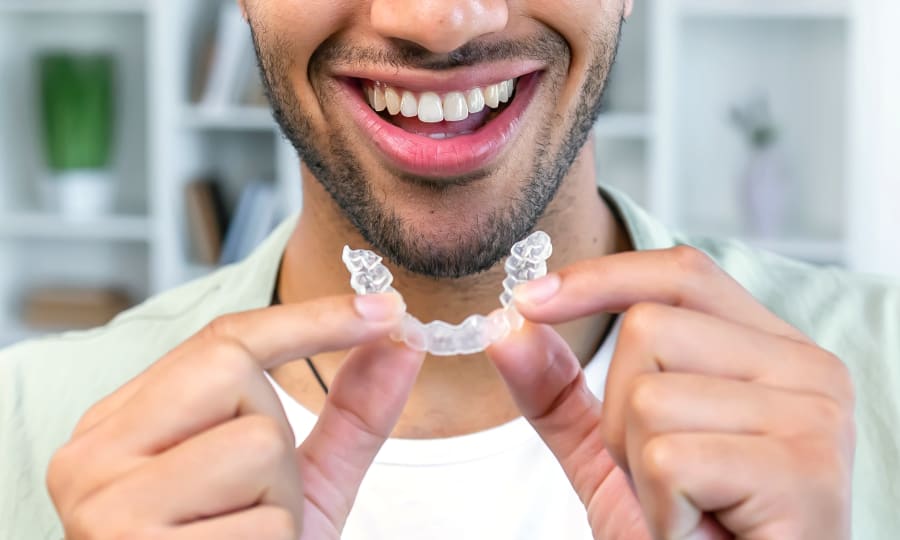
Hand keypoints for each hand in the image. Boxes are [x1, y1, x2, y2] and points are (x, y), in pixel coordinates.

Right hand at [47, 293, 422, 539]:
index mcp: (125, 428)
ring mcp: (104, 504)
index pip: (222, 340)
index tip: (385, 308)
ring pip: (258, 444)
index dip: (312, 319)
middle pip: (233, 371)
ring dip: (280, 505)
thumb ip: (349, 416)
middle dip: (276, 436)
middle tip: (250, 502)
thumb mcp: (300, 489)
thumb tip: (399, 340)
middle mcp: (96, 454)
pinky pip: (262, 522)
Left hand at [488, 246, 854, 539]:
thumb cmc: (687, 532)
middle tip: (665, 478)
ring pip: (649, 397)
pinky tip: (700, 532)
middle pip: (649, 328)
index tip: (529, 301)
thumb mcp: (606, 450)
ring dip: (638, 471)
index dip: (600, 278)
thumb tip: (504, 327)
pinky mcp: (805, 472)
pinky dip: (660, 511)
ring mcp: (814, 417)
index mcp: (770, 351)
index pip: (680, 274)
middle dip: (619, 417)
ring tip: (689, 508)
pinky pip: (668, 459)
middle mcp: (807, 369)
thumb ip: (557, 388)